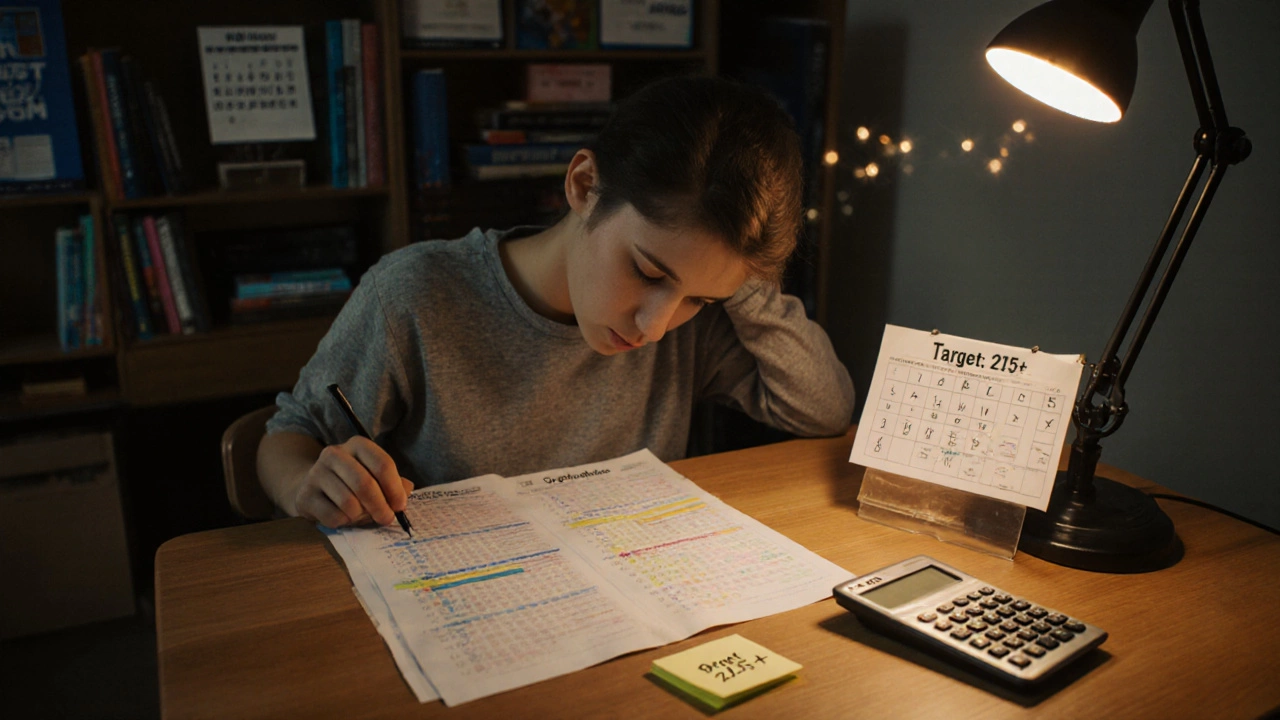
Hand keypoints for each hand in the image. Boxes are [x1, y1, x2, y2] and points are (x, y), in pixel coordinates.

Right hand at [291, 436, 413, 527]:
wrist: (311, 487)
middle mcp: (335, 454)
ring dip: (361, 516)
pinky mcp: (305, 495)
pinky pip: (333, 516)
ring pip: (348, 502)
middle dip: (380, 506)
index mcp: (358, 445)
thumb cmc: (351, 482)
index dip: (394, 488)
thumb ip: (394, 483)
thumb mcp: (373, 476)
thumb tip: (408, 489)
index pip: (382, 464)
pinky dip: (344, 522)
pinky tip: (344, 517)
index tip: (400, 506)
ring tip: (362, 516)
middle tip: (386, 519)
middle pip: (364, 483)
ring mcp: (316, 473)